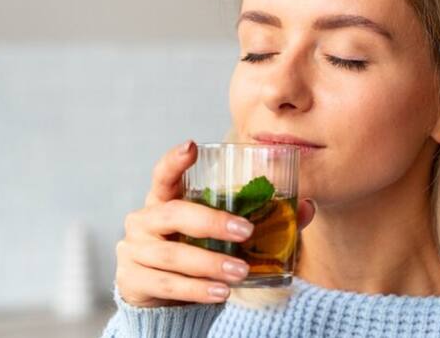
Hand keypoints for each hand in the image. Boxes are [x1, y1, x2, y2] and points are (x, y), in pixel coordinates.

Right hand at [114, 140, 316, 306]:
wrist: (161, 293)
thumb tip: (305, 207)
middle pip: (173, 213)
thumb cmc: (194, 250)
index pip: (163, 174)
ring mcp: (135, 250)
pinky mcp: (134, 280)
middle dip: (211, 222)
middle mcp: (144, 220)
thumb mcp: (217, 232)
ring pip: (173, 255)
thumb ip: (258, 218)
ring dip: (210, 264)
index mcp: (163, 200)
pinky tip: (220, 293)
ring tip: (241, 272)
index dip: (175, 160)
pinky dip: (197, 290)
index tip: (193, 146)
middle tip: (246, 231)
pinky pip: (167, 285)